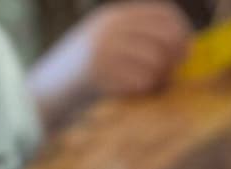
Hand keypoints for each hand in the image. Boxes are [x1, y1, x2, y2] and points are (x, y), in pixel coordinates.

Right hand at [67, 2, 192, 98]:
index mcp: (113, 17)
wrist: (45, 92)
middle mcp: (110, 28)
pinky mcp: (100, 74)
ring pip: (156, 61)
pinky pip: (141, 81)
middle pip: (164, 37)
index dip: (181, 31)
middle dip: (174, 56)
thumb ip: (135, 39)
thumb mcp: (105, 42)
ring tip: (148, 85)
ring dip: (159, 77)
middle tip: (172, 71)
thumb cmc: (81, 75)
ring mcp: (104, 50)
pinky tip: (134, 92)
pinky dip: (144, 90)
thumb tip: (182, 46)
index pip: (163, 14)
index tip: (185, 50)